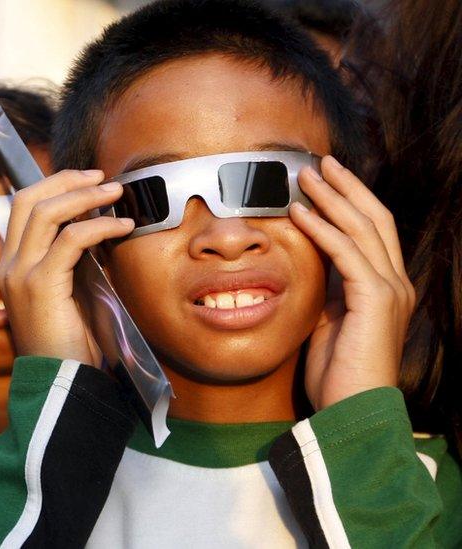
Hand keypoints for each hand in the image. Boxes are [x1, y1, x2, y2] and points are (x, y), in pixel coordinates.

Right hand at [0, 169, 133, 364]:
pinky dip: (99, 226)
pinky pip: (70, 239)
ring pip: (46, 212)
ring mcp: (20, 274)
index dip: (54, 186)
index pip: (22, 207)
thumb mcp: (66, 293)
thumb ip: (70, 261)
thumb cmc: (68, 343)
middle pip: (28, 199)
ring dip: (85, 196)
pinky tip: (122, 227)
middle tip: (100, 176)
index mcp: (11, 265)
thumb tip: (96, 227)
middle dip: (66, 180)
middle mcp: (8, 265)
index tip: (88, 181)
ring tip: (116, 194)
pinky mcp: (40, 285)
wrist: (60, 382)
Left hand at [290, 156, 414, 410]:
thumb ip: (324, 292)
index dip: (351, 201)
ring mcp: (390, 290)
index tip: (325, 179)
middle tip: (319, 162)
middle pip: (375, 218)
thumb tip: (306, 267)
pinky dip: (322, 228)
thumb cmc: (336, 373)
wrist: (352, 411)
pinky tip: (300, 213)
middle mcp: (395, 283)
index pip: (372, 231)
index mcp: (385, 288)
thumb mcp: (327, 321)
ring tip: (305, 176)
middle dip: (347, 187)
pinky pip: (346, 252)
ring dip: (332, 198)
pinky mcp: (376, 300)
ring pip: (362, 228)